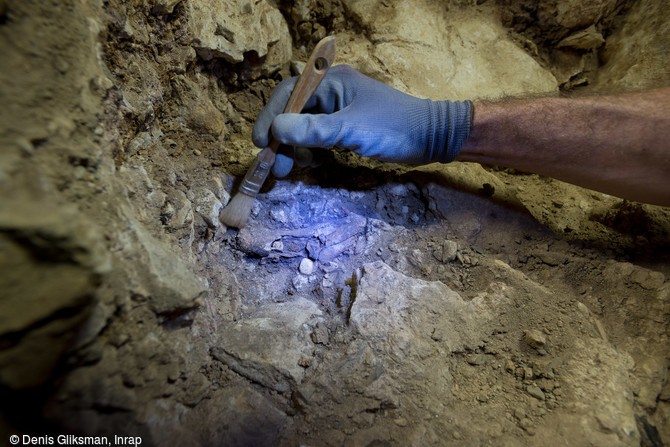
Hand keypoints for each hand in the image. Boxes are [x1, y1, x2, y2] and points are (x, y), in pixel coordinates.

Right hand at [252, 65, 471, 176]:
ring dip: (296, 147)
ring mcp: (340, 109)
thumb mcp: (349, 129)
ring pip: (305, 127)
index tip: (261, 143)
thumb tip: (275, 130)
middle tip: (276, 167)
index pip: (288, 94)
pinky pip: (319, 136)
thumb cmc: (393, 127)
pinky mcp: (347, 126)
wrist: (431, 137)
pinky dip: (312, 149)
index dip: (271, 117)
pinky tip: (314, 162)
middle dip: (282, 139)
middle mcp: (332, 91)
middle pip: (294, 113)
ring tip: (296, 167)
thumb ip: (312, 130)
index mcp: (331, 81)